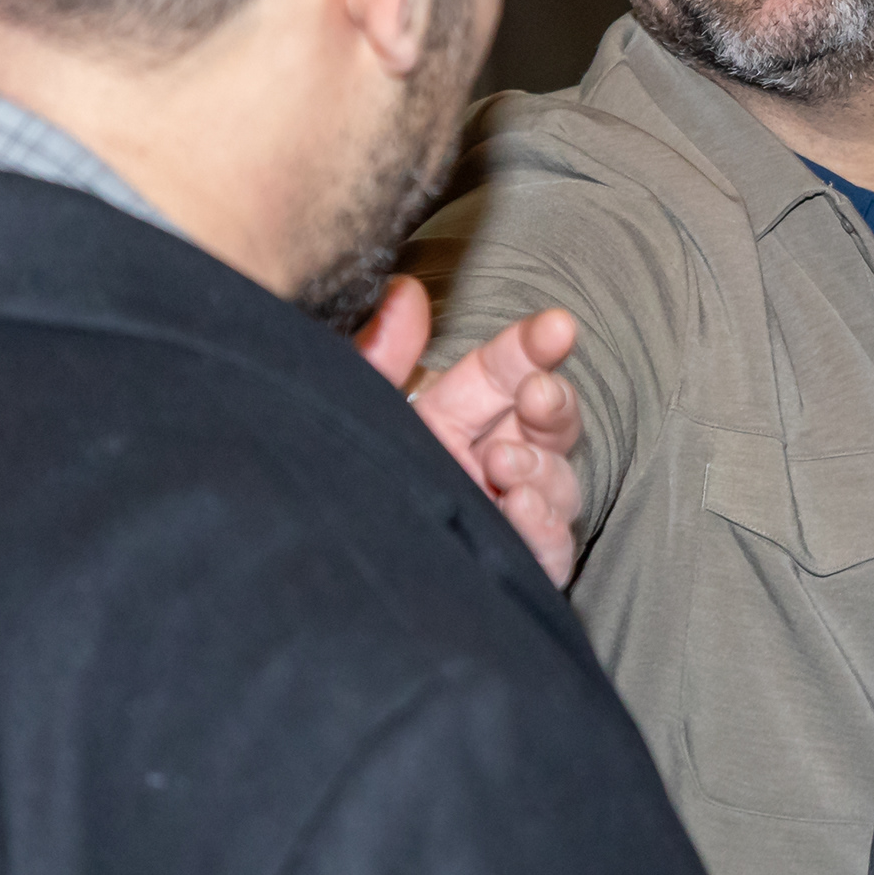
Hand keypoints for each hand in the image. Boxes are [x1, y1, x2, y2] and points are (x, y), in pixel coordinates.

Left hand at [349, 276, 584, 587]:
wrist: (315, 583)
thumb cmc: (331, 489)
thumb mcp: (351, 413)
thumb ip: (378, 356)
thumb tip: (404, 292)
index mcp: (447, 419)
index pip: (504, 372)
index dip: (533, 346)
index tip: (558, 327)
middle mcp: (482, 465)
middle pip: (547, 424)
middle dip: (551, 403)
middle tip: (537, 394)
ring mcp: (501, 519)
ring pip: (558, 484)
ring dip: (542, 467)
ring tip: (505, 463)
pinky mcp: (508, 571)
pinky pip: (549, 550)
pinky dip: (544, 528)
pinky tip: (520, 507)